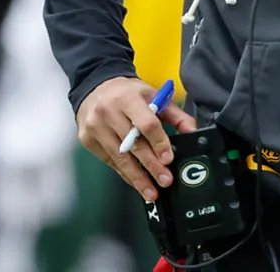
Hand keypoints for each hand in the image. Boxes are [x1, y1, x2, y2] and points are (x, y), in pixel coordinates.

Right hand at [76, 76, 196, 201]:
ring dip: (137, 177)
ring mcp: (96, 127)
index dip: (159, 143)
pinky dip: (124, 173)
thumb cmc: (127, 93)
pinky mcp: (87, 140)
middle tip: (164, 180)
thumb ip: (175, 114)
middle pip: (133, 144)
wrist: (95, 86)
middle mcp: (109, 112)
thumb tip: (192, 131)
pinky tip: (136, 182)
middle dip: (151, 166)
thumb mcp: (152, 95)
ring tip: (151, 191)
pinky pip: (109, 161)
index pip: (146, 124)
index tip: (168, 159)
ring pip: (119, 157)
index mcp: (128, 98)